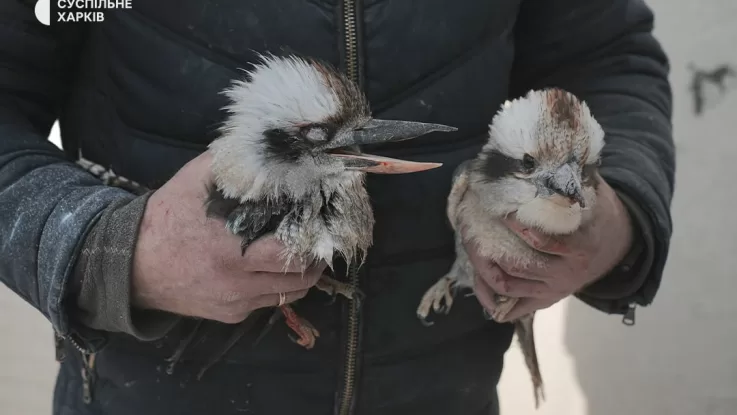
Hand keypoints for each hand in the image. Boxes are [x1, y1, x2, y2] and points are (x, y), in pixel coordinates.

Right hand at [131, 152, 325, 323]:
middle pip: (301, 277)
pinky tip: (274, 267)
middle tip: (319, 238)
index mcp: (232, 248)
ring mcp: (235, 302)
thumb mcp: (194, 181)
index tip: (321, 220)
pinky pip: (268, 303)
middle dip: (316, 258)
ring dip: (303, 275)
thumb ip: (230, 162)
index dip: (314, 236)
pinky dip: (279, 287)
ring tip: (304, 253)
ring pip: (290, 294)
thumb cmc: (165, 218)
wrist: (130, 265)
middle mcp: (238, 281)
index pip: (294, 251)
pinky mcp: (230, 315)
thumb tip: (267, 144)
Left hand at [469, 175, 633, 321]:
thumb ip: (569, 176)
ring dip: (482, 267)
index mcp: (580, 246)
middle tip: (468, 225)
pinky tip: (476, 277)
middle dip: (488, 246)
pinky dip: (490, 296)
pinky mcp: (544, 300)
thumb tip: (541, 153)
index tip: (499, 209)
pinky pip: (511, 307)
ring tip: (467, 243)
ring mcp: (554, 290)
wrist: (616, 246)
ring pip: (509, 286)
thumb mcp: (592, 192)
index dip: (517, 225)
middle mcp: (567, 274)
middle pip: (518, 265)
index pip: (543, 240)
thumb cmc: (596, 212)